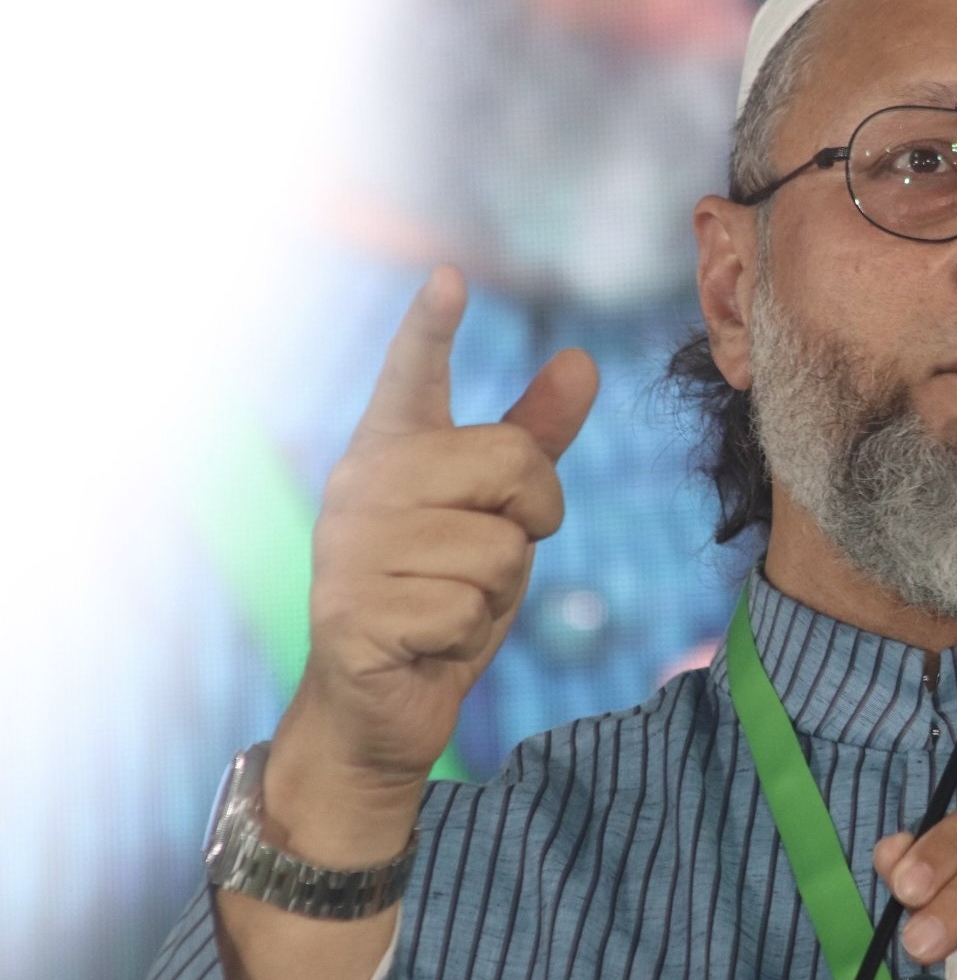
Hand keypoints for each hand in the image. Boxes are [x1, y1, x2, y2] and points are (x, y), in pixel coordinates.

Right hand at [268, 266, 597, 851]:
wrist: (379, 702)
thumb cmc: (442, 591)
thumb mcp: (497, 512)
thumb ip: (533, 438)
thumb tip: (582, 360)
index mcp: (391, 450)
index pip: (413, 376)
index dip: (431, 328)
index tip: (449, 277)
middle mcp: (360, 485)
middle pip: (512, 463)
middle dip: (533, 516)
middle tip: (486, 554)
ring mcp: (350, 548)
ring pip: (500, 546)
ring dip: (498, 588)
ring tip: (448, 602)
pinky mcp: (355, 612)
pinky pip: (472, 606)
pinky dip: (468, 633)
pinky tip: (426, 640)